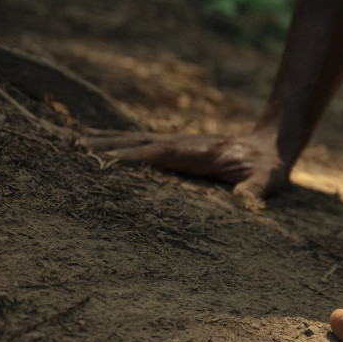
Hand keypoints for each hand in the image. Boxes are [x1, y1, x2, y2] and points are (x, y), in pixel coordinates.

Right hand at [80, 128, 288, 203]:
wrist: (271, 145)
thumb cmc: (268, 167)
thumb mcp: (267, 179)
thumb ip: (255, 190)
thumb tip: (243, 202)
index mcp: (196, 153)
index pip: (157, 155)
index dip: (130, 159)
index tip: (101, 163)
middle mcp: (181, 144)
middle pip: (136, 143)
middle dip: (105, 147)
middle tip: (71, 150)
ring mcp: (177, 142)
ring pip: (135, 139)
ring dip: (105, 141)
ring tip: (73, 143)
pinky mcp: (176, 145)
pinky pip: (141, 142)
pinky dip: (118, 141)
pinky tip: (99, 141)